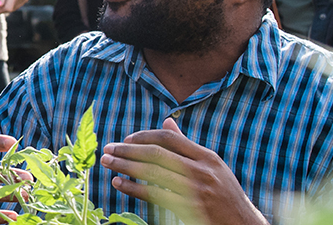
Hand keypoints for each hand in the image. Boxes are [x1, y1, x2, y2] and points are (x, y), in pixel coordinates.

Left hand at [101, 118, 267, 224]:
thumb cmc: (225, 196)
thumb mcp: (212, 167)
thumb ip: (187, 146)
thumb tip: (167, 122)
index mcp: (206, 157)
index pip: (170, 139)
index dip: (144, 137)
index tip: (126, 139)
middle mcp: (202, 171)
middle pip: (157, 154)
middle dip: (128, 150)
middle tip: (108, 149)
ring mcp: (196, 191)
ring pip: (153, 173)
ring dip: (126, 166)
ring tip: (107, 163)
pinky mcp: (190, 209)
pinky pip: (156, 195)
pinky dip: (134, 188)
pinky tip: (119, 184)